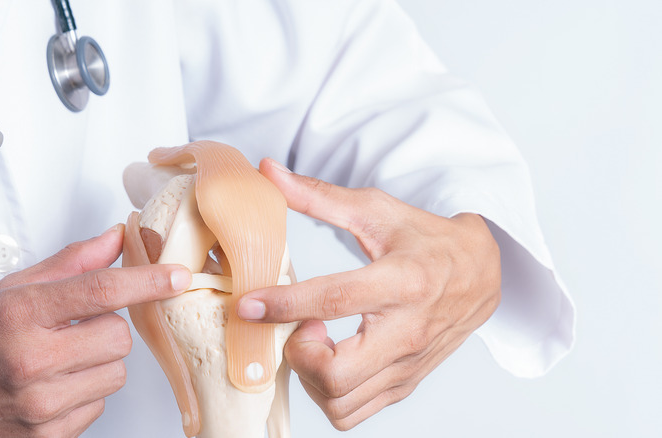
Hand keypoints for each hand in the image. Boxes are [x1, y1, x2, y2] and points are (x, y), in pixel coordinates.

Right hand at [0, 225, 191, 436]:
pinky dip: (85, 393)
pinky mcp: (48, 435)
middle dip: (107, 329)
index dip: (146, 281)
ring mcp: (40, 403)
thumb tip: (115, 239)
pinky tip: (55, 386)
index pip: (100, 291)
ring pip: (115, 373)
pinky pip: (99, 406)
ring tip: (62, 359)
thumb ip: (70, 264)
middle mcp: (30, 360)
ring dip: (99, 362)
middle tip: (75, 329)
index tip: (176, 275)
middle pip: (118, 337)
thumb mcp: (10, 291)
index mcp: (19, 314)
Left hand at [237, 159, 500, 430]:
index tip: (249, 305)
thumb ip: (319, 196)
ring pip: (340, 402)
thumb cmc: (426, 239)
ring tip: (316, 340)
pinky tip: (331, 358)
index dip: (284, 305)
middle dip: (300, 354)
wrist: (482, 273)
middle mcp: (408, 331)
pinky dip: (329, 394)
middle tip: (302, 324)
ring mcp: (408, 365)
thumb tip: (269, 172)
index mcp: (402, 281)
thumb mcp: (376, 210)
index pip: (335, 300)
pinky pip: (354, 412)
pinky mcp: (406, 383)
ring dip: (311, 376)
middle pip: (336, 373)